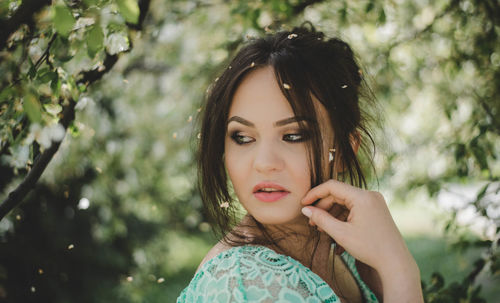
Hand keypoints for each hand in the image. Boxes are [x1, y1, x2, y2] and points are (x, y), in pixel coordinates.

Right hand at [301, 180, 422, 302]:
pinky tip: (335, 230)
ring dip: (332, 213)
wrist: (395, 262)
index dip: (315, 194)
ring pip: (345, 202)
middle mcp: (370, 195)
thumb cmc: (369, 248)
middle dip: (323, 207)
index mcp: (362, 197)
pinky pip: (354, 208)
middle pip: (338, 194)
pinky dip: (343, 216)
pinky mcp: (376, 209)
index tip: (303, 204)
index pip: (332, 186)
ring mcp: (374, 201)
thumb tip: (305, 209)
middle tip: (312, 222)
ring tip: (322, 229)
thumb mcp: (341, 234)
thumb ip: (321, 219)